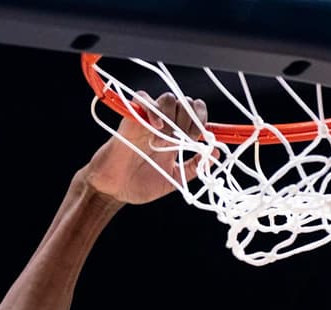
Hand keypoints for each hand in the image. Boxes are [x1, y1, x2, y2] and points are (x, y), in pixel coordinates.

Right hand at [82, 92, 207, 205]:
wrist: (114, 190)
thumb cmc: (140, 184)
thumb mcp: (174, 179)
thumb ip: (194, 168)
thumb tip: (216, 154)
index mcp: (176, 136)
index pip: (196, 112)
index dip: (202, 120)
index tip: (200, 139)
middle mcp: (164, 124)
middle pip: (185, 102)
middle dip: (190, 120)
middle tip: (184, 141)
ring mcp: (148, 120)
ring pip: (168, 99)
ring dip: (173, 119)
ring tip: (166, 141)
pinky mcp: (131, 118)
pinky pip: (144, 99)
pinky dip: (153, 110)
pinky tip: (156, 128)